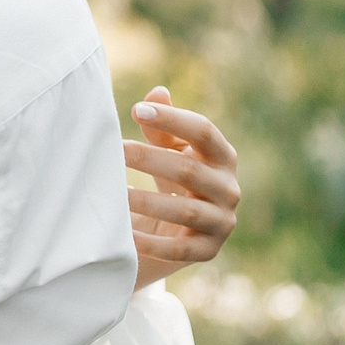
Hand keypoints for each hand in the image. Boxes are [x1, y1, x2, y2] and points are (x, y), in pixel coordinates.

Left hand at [125, 86, 239, 288]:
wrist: (183, 229)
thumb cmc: (175, 178)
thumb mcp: (170, 150)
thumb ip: (163, 124)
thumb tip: (156, 93)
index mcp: (223, 157)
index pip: (204, 132)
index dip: (172, 119)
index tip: (134, 111)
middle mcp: (229, 189)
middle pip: (190, 171)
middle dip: (149, 159)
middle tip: (114, 151)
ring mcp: (222, 222)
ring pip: (186, 211)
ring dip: (147, 201)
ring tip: (116, 193)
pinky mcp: (208, 251)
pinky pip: (179, 249)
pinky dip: (151, 242)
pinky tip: (124, 233)